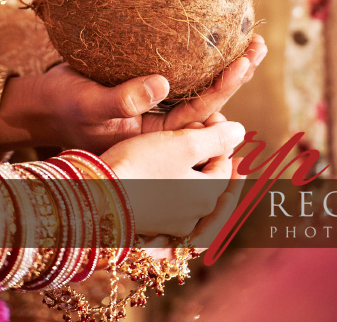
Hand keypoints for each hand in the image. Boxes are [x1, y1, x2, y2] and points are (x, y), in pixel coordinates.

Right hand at [0, 33, 265, 151]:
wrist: (37, 101)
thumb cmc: (60, 106)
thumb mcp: (88, 103)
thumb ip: (122, 99)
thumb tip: (162, 84)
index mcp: (155, 136)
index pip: (198, 114)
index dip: (224, 88)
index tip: (243, 61)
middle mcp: (160, 120)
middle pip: (208, 99)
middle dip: (236, 73)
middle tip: (257, 44)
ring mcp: (153, 101)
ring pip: (197, 83)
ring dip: (223, 61)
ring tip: (247, 36)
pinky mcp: (143, 81)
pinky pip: (179, 68)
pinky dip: (197, 52)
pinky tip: (208, 29)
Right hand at [101, 116, 245, 236]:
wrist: (96, 195)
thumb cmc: (141, 167)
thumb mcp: (184, 144)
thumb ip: (217, 138)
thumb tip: (241, 132)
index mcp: (208, 197)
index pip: (225, 162)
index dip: (220, 134)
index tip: (209, 114)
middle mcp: (194, 216)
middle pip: (211, 178)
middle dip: (210, 151)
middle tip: (200, 126)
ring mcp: (170, 222)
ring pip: (192, 188)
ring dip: (193, 163)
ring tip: (184, 140)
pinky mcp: (148, 221)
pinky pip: (173, 198)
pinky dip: (176, 177)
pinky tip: (165, 162)